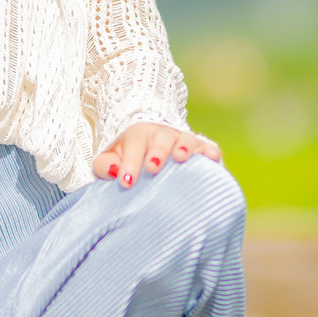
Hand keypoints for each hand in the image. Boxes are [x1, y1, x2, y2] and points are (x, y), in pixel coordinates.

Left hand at [92, 122, 221, 188]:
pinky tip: (212, 158)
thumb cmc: (127, 160)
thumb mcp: (110, 160)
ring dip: (184, 147)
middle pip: (161, 139)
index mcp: (138, 135)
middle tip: (152, 168)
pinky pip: (208, 147)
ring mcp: (183, 140)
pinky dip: (210, 151)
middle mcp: (162, 134)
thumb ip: (105, 165)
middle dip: (157, 152)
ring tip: (180, 158)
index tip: (126, 182)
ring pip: (186, 139)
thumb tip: (114, 171)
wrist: (149, 149)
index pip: (134, 144)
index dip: (130, 162)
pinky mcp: (200, 148)